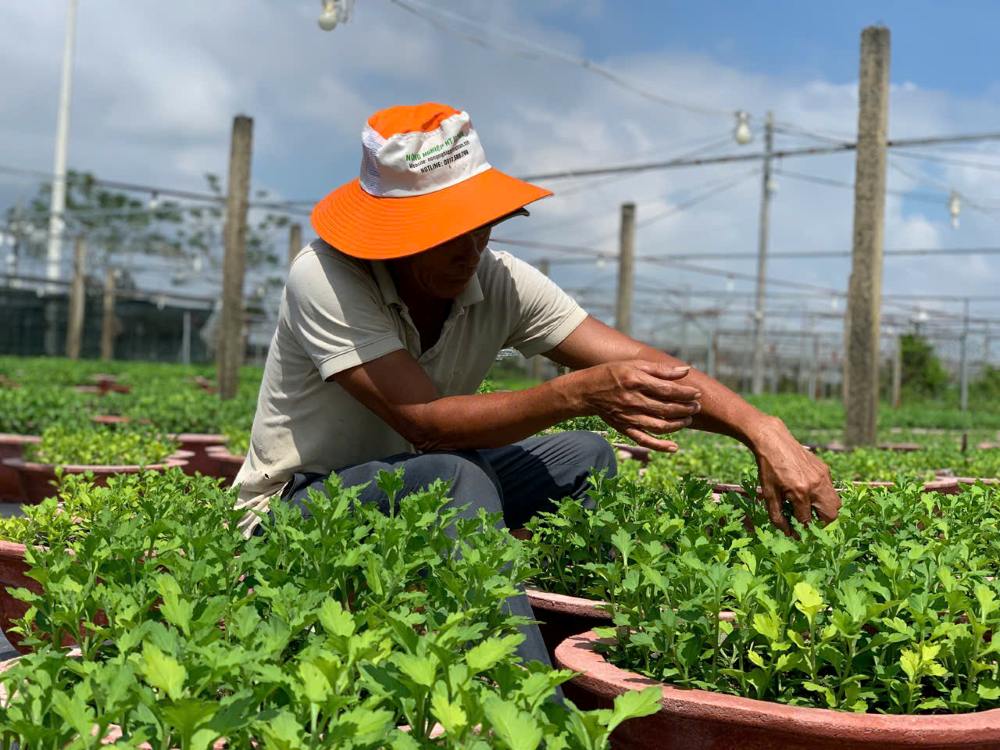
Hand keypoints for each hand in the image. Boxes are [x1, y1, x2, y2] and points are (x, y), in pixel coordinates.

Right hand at [578, 360, 701, 451]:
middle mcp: (633, 401)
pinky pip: (644, 440)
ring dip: (678, 425)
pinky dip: (660, 446)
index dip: (686, 393)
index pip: (668, 390)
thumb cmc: (613, 373)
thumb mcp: (634, 364)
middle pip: (667, 409)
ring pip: (659, 426)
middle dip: (686, 408)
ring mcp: (629, 417)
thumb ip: (660, 369)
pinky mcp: (624, 428)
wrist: (586, 391)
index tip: (697, 394)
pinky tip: (674, 447)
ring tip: (688, 420)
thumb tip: (686, 370)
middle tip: (696, 406)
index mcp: (637, 382)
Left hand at [750, 417, 840, 534]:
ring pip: (835, 502)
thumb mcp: (768, 493)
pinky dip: (823, 495)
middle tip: (810, 523)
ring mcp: (823, 476)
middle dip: (822, 523)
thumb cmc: (768, 468)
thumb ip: (777, 515)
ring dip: (825, 510)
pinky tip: (808, 492)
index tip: (797, 533)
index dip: (801, 530)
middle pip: (831, 515)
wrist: (773, 441)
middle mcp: (816, 485)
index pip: (806, 520)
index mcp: (800, 492)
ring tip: (810, 509)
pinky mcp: (825, 469)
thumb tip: (787, 533)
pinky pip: (830, 489)